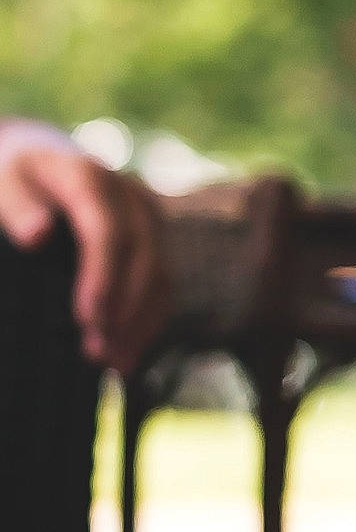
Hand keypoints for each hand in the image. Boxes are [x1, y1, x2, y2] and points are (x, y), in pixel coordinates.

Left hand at [0, 145, 168, 371]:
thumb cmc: (21, 183)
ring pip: (161, 277)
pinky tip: (126, 357)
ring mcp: (150, 221)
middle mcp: (130, 198)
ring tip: (111, 362)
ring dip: (138, 324)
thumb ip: (16, 206)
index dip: (103, 277)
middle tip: (97, 352)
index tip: (86, 319)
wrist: (48, 169)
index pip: (108, 230)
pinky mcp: (158, 244)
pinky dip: (148, 325)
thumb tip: (35, 236)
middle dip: (123, 310)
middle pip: (143, 258)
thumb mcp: (7, 185)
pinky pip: (164, 288)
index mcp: (90, 179)